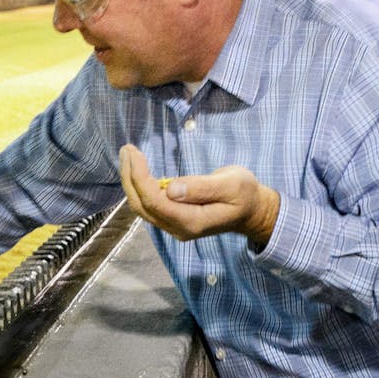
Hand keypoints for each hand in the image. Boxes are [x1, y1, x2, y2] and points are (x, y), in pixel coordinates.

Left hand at [119, 144, 280, 249]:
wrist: (252, 212)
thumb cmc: (245, 194)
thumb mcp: (231, 185)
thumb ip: (202, 187)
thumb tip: (171, 188)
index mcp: (193, 221)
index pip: (155, 202)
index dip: (140, 178)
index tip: (135, 153)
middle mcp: (178, 228)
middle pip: (142, 206)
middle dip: (129, 177)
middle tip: (126, 149)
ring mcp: (174, 226)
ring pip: (142, 207)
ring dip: (131, 181)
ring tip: (128, 155)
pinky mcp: (173, 219)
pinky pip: (148, 205)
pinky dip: (138, 186)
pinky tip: (136, 169)